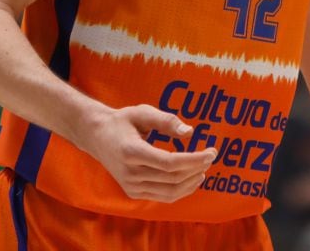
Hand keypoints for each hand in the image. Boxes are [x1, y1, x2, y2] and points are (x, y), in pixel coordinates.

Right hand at [78, 104, 216, 202]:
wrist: (97, 137)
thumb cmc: (122, 121)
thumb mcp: (142, 112)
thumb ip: (166, 120)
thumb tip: (189, 132)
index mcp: (131, 152)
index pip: (170, 163)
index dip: (194, 159)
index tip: (211, 152)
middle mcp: (130, 173)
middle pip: (173, 178)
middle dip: (197, 168)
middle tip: (211, 156)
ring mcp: (131, 186)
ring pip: (169, 192)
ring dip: (192, 182)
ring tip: (204, 168)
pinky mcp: (133, 192)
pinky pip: (162, 197)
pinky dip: (181, 190)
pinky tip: (192, 178)